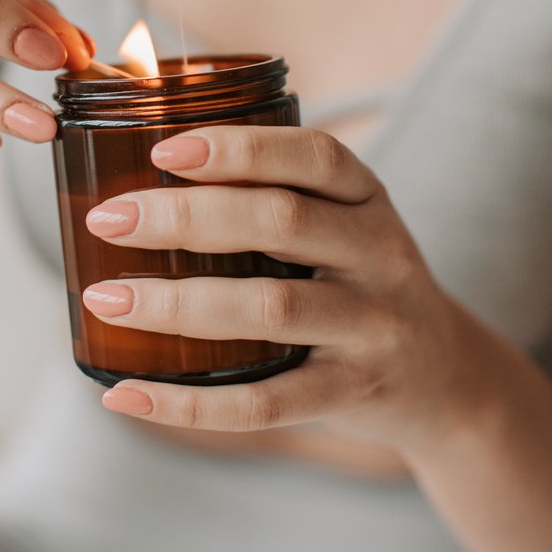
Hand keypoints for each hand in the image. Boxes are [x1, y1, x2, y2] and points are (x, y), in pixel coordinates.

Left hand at [83, 126, 479, 450]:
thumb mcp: (344, 225)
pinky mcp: (354, 393)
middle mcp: (379, 254)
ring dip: (178, 303)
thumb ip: (273, 198)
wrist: (445, 377)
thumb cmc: (359, 283)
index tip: (164, 150)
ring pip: (271, 308)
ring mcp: (372, 327)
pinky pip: (267, 403)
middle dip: (185, 216)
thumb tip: (139, 182)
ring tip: (105, 299)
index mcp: (368, 199)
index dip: (240, 147)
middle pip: (282, 222)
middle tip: (107, 220)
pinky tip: (126, 394)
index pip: (314, 156)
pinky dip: (189, 403)